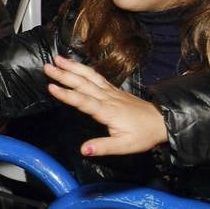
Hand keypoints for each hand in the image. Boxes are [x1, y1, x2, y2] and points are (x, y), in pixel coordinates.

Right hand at [43, 55, 167, 155]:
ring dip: (73, 66)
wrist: (162, 121)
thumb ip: (103, 147)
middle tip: (47, 66)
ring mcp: (111, 92)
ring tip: (58, 59)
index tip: (51, 86)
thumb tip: (83, 150)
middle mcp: (108, 98)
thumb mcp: (125, 146)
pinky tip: (76, 65)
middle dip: (64, 74)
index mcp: (108, 111)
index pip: (83, 101)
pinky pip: (97, 77)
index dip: (66, 94)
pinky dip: (85, 69)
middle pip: (83, 84)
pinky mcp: (114, 90)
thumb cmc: (143, 135)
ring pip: (89, 76)